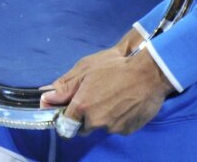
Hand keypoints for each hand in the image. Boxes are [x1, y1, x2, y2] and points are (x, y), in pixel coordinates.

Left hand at [40, 34, 172, 135]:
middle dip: (83, 118)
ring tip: (111, 98)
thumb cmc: (115, 67)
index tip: (66, 110)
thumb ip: (64, 86)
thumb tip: (46, 96)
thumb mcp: (85, 69)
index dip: (64, 117)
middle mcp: (96, 121)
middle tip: (92, 99)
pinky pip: (116, 127)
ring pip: (100, 127)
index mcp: (82, 106)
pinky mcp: (128, 130)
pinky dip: (117, 119)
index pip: (65, 123)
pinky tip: (122, 104)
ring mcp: (113, 127)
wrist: (149, 73)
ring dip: (101, 117)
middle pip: (82, 128)